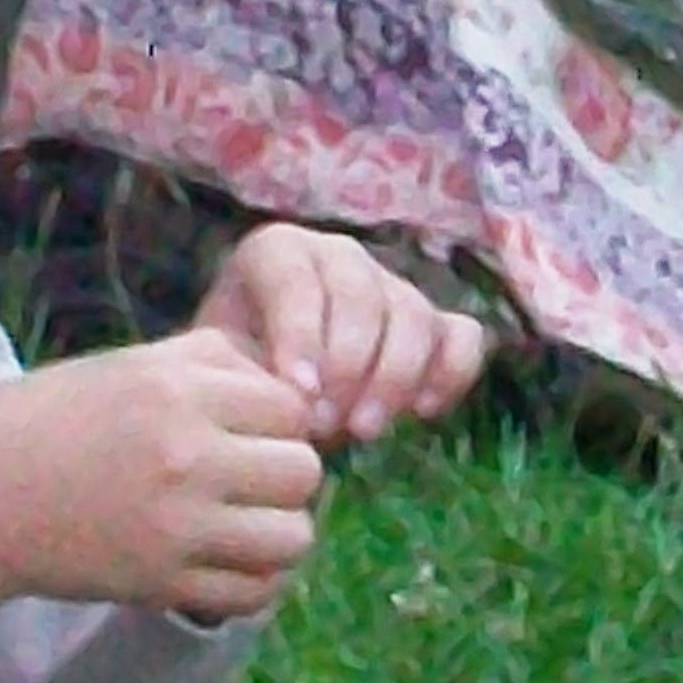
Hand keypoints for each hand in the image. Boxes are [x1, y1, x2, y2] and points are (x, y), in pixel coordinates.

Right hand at [0, 327, 326, 619]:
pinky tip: (226, 563)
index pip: (291, 407)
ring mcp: (177, 527)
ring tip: (242, 525)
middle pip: (302, 472)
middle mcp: (185, 457)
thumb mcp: (127, 366)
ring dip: (276, 531)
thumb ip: (211, 361)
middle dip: (282, 475)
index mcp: (175, 392)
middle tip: (244, 480)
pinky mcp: (163, 583)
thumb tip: (288, 385)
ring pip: (294, 537)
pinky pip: (255, 592)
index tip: (246, 432)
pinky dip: (253, 582)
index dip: (277, 420)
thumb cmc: (49, 421)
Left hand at [196, 223, 489, 444]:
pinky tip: (422, 412)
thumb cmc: (232, 371)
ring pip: (414, 316)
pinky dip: (451, 372)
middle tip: (323, 423)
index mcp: (276, 251)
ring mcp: (390, 285)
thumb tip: (298, 390)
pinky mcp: (433, 322)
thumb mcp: (219, 366)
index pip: (296, 279)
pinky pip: (462, 335)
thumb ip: (244, 369)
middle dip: (347, 365)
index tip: (298, 393)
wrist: (261, 391)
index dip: (301, 335)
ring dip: (394, 378)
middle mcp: (338, 256)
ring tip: (362, 430)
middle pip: (361, 297)